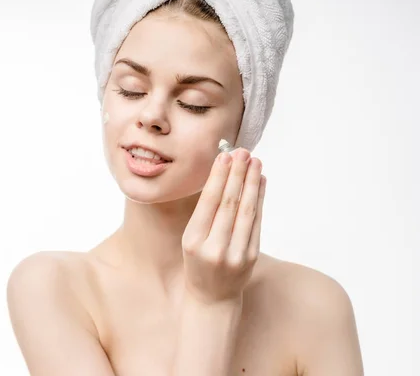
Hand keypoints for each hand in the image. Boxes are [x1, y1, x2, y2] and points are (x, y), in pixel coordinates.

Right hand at [181, 148, 265, 304]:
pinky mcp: (251, 257)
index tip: (225, 157)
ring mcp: (235, 254)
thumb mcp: (190, 240)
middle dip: (238, 174)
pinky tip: (260, 183)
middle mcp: (214, 248)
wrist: (212, 299)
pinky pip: (257, 222)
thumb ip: (205, 213)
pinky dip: (259, 199)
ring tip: (255, 161)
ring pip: (246, 211)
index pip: (209, 203)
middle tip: (243, 152)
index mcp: (193, 241)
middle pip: (229, 204)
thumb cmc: (198, 263)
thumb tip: (223, 175)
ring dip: (252, 183)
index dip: (219, 178)